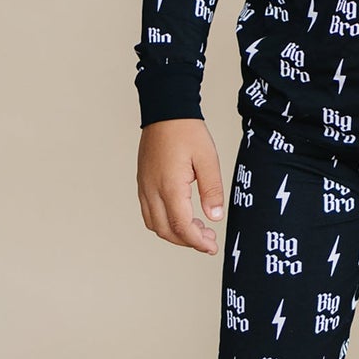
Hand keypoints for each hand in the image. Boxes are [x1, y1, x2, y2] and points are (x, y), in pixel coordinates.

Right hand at [137, 119, 225, 252]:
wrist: (165, 111)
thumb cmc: (187, 131)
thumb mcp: (208, 159)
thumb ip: (212, 190)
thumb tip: (215, 217)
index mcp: (169, 186)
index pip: (181, 226)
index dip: (197, 242)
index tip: (211, 247)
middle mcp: (152, 190)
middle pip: (166, 231)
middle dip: (187, 241)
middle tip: (209, 240)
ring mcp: (144, 187)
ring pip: (154, 224)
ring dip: (175, 233)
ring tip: (198, 229)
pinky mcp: (143, 183)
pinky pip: (149, 212)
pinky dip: (164, 222)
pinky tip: (181, 215)